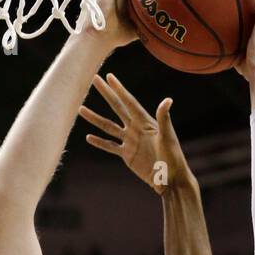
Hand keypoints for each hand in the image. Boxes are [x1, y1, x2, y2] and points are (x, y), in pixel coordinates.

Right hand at [80, 74, 191, 194]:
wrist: (169, 179)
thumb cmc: (173, 158)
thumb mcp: (167, 137)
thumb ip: (164, 119)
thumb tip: (167, 100)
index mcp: (145, 122)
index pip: (129, 102)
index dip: (119, 89)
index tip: (109, 76)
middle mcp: (136, 128)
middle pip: (117, 107)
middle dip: (106, 94)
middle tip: (94, 80)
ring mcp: (130, 141)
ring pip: (108, 127)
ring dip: (95, 118)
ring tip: (81, 109)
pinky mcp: (127, 154)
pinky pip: (110, 146)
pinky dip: (99, 142)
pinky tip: (88, 137)